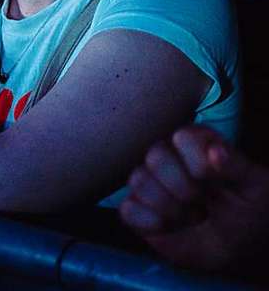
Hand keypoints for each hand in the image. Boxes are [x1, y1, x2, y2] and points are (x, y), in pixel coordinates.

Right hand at [119, 126, 268, 271]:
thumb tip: (214, 151)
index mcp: (195, 143)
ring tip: (191, 216)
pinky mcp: (137, 210)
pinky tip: (169, 227)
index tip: (212, 180)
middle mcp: (167, 157)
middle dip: (184, 188)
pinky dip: (150, 222)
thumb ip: (236, 165)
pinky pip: (128, 209)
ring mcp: (149, 183)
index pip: (181, 137)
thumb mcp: (256, 186)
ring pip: (139, 180)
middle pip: (155, 156)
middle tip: (203, 202)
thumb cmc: (248, 210)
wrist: (239, 247)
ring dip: (171, 207)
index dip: (196, 161)